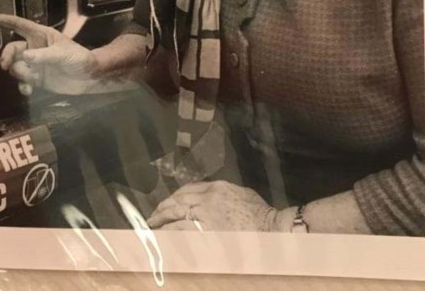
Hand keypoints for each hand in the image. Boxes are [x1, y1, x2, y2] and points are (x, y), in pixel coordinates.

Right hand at [0, 13, 97, 95]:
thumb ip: (43, 56)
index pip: (19, 25)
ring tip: (30, 81)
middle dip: (7, 57)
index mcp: (40, 36)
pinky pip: (23, 82)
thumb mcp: (63, 54)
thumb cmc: (79, 58)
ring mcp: (35, 64)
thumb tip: (24, 56)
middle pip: (13, 49)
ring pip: (16, 67)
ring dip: (19, 74)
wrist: (89, 77)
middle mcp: (34, 48)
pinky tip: (28, 91)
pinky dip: (23, 86)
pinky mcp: (37, 79)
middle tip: (6, 66)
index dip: (3, 21)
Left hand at [146, 180, 276, 231]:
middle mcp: (207, 198)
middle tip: (152, 217)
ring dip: (162, 221)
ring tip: (152, 227)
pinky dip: (171, 234)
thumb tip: (203, 200)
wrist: (271, 226)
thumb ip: (219, 194)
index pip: (187, 190)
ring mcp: (207, 215)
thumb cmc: (260, 211)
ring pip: (177, 215)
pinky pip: (184, 232)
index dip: (174, 198)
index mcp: (216, 187)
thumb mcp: (239, 193)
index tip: (167, 205)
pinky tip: (163, 237)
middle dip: (162, 209)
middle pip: (177, 201)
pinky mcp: (208, 231)